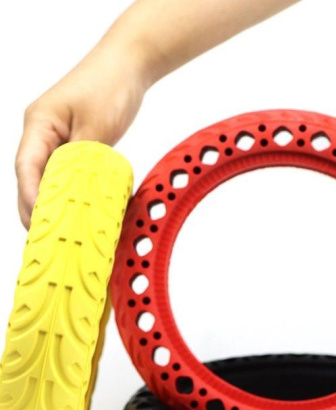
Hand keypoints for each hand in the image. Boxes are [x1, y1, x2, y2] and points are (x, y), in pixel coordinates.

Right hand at [15, 42, 148, 228]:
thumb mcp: (96, 124)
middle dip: (36, 207)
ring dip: (54, 203)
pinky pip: (69, 174)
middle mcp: (43, 134)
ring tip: (61, 231)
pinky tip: (80, 210)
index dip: (29, 196)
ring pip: (50, 178)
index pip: (26, 166)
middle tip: (46, 237)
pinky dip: (72, 192)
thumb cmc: (109, 86)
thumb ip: (83, 158)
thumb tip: (74, 192)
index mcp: (39, 124)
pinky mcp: (77, 145)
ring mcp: (59, 140)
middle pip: (33, 177)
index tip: (37, 221)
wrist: (129, 66)